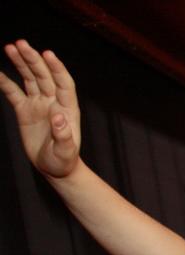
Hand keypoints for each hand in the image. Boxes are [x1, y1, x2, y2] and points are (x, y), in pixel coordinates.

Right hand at [1, 40, 80, 177]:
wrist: (54, 168)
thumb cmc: (64, 161)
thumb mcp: (65, 151)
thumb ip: (63, 135)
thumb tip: (59, 116)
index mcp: (67, 109)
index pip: (64, 83)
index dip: (56, 68)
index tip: (47, 54)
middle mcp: (54, 102)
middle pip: (44, 76)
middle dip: (33, 59)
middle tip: (21, 44)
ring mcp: (39, 104)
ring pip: (30, 78)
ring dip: (21, 63)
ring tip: (10, 47)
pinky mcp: (25, 110)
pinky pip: (13, 92)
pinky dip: (5, 82)